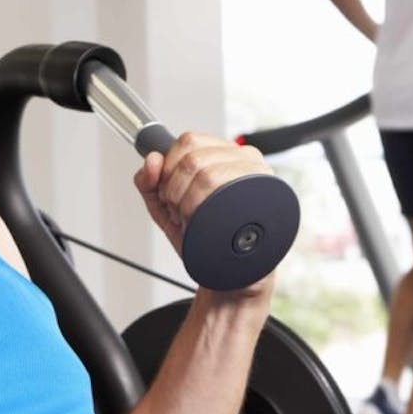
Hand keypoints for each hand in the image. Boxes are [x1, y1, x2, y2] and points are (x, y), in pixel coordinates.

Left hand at [133, 132, 271, 257]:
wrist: (229, 272)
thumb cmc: (202, 237)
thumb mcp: (165, 207)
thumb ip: (149, 182)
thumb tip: (151, 160)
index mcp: (220, 153)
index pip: (189, 140)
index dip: (168, 166)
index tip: (167, 189)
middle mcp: (241, 159)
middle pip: (193, 158)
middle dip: (174, 189)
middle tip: (179, 209)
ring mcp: (255, 175)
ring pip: (207, 175)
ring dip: (187, 203)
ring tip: (191, 218)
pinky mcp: (263, 195)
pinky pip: (222, 193)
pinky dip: (200, 210)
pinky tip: (200, 222)